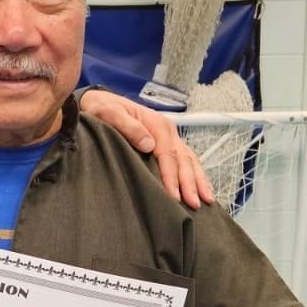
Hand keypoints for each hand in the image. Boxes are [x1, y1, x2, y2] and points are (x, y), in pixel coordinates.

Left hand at [79, 91, 213, 208]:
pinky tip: (201, 187)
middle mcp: (168, 130)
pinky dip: (196, 173)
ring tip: (207, 200)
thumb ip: (128, 127)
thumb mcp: (108, 113)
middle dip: (190, 183)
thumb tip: (148, 145)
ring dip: (199, 180)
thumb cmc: (101, 108)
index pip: (168, 155)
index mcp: (156, 124)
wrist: (98, 101)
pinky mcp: (168, 142)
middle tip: (194, 205)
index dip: (171, 177)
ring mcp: (170, 136)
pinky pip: (187, 158)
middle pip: (183, 160)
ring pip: (190, 160)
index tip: (174, 197)